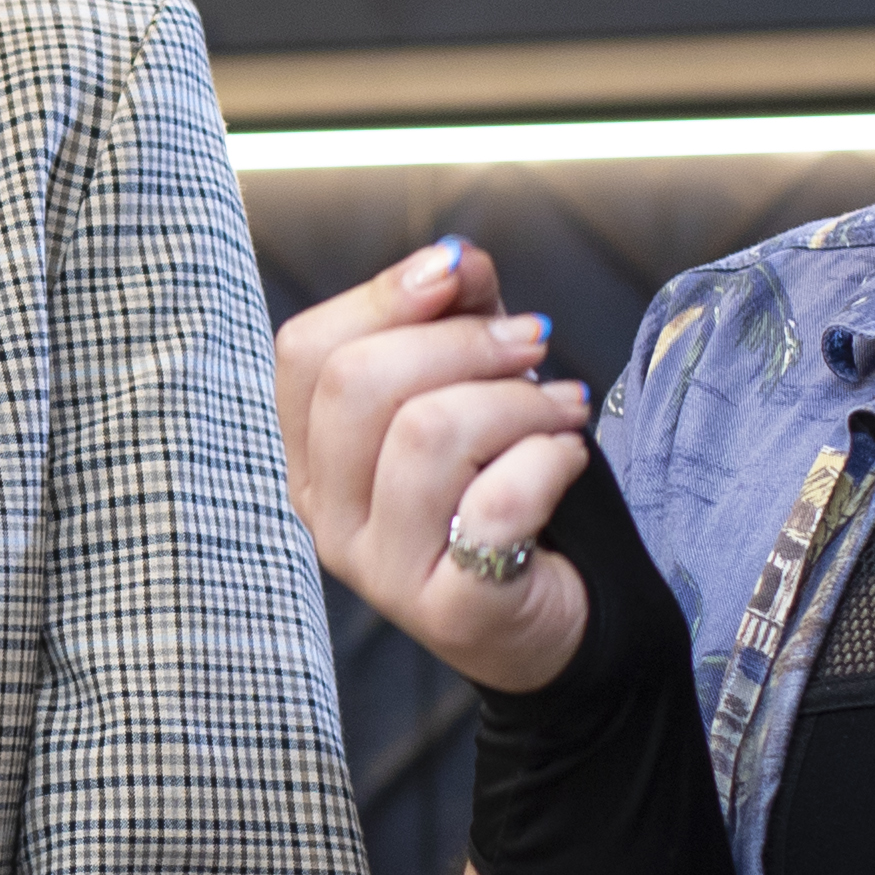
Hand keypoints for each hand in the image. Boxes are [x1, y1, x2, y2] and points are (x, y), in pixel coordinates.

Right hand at [272, 237, 597, 691]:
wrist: (555, 617)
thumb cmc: (504, 489)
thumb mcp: (475, 388)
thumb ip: (459, 317)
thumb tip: (458, 258)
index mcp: (316, 455)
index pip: (304, 351)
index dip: (383, 294)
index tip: (460, 273)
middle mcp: (328, 515)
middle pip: (356, 384)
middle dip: (462, 342)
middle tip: (535, 342)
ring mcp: (379, 569)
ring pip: (425, 435)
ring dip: (518, 402)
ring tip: (563, 409)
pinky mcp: (449, 610)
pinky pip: (495, 504)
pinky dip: (549, 460)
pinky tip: (569, 459)